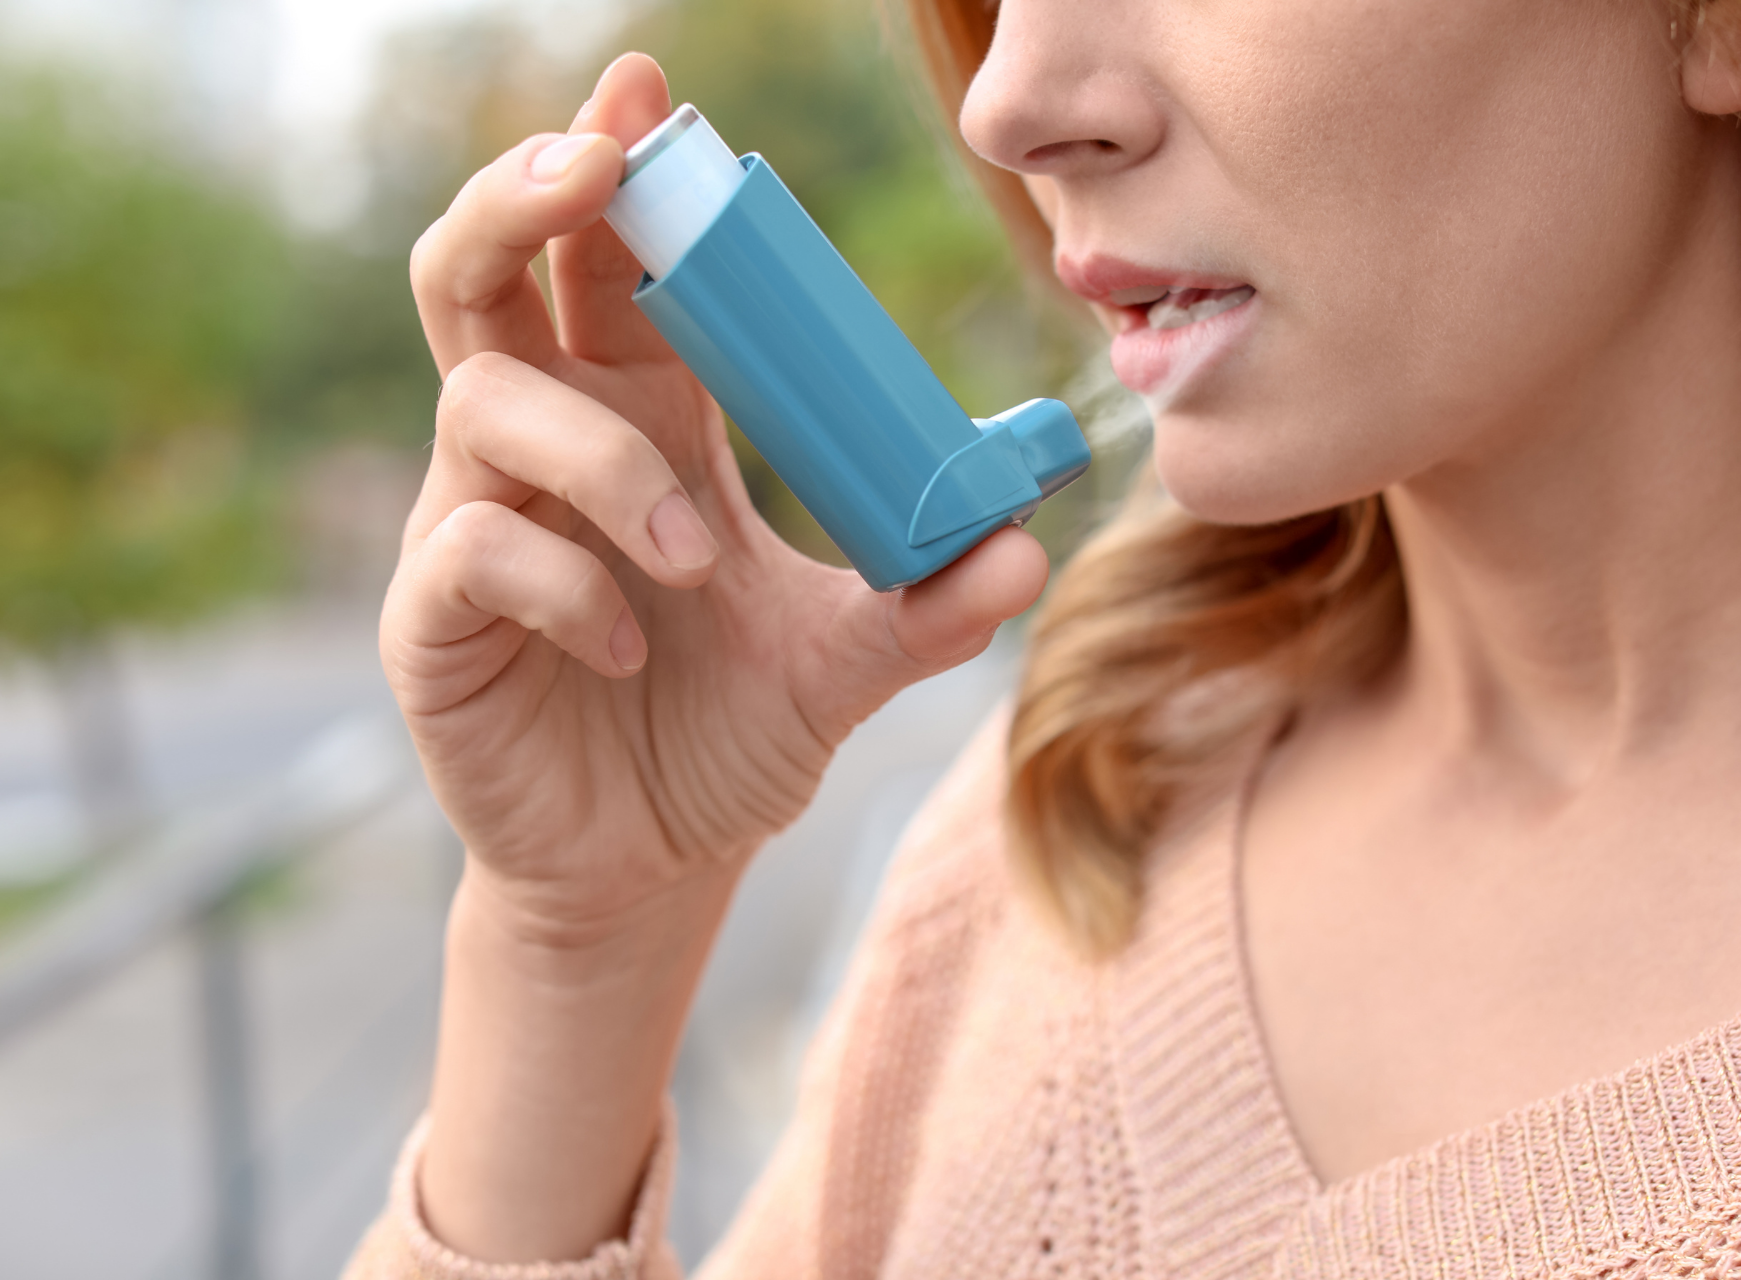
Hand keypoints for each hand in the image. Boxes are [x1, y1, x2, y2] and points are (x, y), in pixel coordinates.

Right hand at [381, 53, 1048, 937]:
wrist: (649, 868)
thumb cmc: (726, 738)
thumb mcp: (842, 664)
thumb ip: (922, 605)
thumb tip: (1027, 546)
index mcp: (639, 419)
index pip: (602, 265)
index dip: (613, 173)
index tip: (655, 98)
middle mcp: (544, 449)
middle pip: (479, 272)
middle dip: (523, 197)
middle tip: (594, 167)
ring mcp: (474, 524)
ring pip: (484, 403)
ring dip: (605, 458)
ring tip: (700, 554)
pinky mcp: (431, 618)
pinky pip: (471, 547)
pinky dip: (566, 579)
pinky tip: (634, 644)